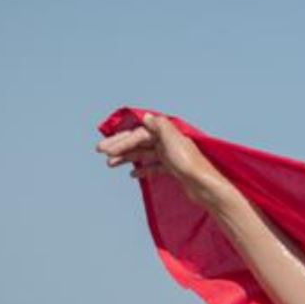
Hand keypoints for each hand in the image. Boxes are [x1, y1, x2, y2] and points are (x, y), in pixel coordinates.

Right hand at [97, 115, 235, 210]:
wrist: (204, 186)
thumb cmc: (188, 164)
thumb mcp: (172, 141)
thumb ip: (159, 127)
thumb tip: (147, 117)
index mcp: (166, 132)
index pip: (138, 134)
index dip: (121, 141)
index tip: (106, 151)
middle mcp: (168, 141)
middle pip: (139, 141)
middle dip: (120, 146)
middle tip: (100, 152)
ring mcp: (170, 154)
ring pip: (144, 153)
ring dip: (127, 157)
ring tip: (110, 165)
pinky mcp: (173, 168)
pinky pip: (153, 165)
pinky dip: (143, 169)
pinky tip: (133, 175)